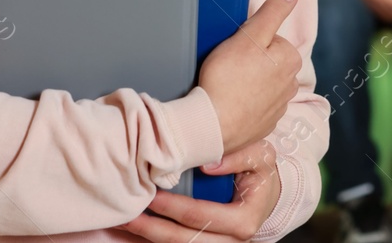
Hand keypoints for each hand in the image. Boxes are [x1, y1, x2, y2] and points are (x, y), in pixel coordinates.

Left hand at [121, 141, 281, 242]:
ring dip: (150, 238)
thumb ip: (240, 156)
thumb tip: (209, 164)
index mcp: (245, 220)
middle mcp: (232, 241)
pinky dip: (154, 241)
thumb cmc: (259, 172)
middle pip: (187, 241)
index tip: (153, 196)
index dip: (175, 208)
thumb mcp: (260, 156)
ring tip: (126, 224)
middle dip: (155, 229)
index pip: (202, 217)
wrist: (264, 191)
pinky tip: (135, 232)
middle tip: (130, 215)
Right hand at [199, 0, 300, 154]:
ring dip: (248, 83)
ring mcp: (278, 108)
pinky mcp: (264, 125)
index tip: (235, 49)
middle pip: (268, 62)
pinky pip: (256, 107)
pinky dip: (244, 104)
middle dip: (251, 61)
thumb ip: (272, 11)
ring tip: (227, 86)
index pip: (271, 39)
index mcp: (291, 60)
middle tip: (229, 66)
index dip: (250, 40)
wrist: (212, 124)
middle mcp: (291, 85)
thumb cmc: (228, 77)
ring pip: (263, 85)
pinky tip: (229, 103)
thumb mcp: (249, 35)